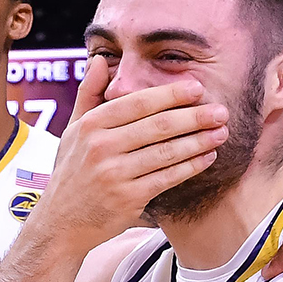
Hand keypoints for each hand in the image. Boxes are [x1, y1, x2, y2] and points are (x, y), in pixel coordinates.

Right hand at [33, 61, 227, 252]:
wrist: (61, 222)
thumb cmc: (72, 172)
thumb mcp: (72, 130)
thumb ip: (88, 93)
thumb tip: (99, 59)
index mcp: (91, 125)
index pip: (138, 102)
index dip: (170, 94)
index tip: (197, 88)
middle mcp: (101, 147)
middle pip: (158, 126)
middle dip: (194, 117)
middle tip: (221, 111)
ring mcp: (114, 173)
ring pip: (166, 152)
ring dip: (199, 141)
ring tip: (221, 132)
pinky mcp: (128, 198)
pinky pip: (167, 178)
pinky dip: (191, 166)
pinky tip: (207, 157)